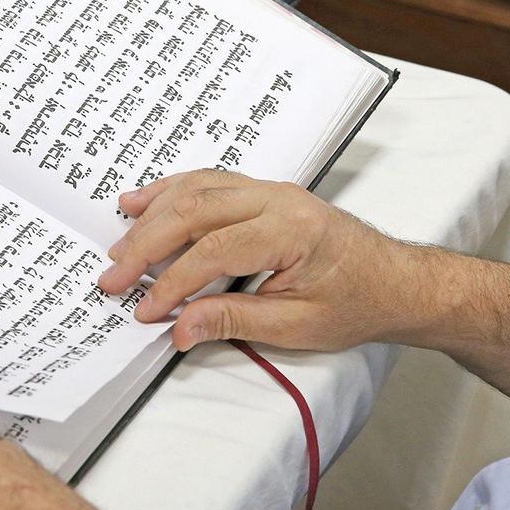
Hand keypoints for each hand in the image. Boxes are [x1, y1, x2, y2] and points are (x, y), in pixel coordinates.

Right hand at [97, 170, 416, 351]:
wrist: (396, 282)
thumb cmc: (356, 303)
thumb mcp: (298, 326)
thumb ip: (235, 321)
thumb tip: (180, 327)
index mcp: (292, 230)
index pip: (215, 251)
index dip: (174, 282)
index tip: (147, 310)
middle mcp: (277, 198)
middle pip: (195, 211)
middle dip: (147, 245)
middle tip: (113, 276)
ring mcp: (268, 189)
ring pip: (196, 189)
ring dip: (152, 215)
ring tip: (118, 242)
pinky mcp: (260, 191)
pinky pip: (207, 182)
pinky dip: (170, 191)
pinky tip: (142, 202)